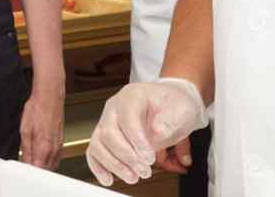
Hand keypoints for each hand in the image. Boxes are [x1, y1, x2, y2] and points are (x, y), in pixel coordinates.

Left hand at [19, 86, 64, 169]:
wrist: (49, 97)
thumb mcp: (25, 130)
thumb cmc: (38, 109)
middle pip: (45, 170)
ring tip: (32, 158)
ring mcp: (58, 146)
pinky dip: (48, 159)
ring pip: (51, 165)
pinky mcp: (60, 142)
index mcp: (43, 148)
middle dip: (36, 169)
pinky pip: (55, 157)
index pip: (37, 170)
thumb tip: (25, 161)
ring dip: (42, 165)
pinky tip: (40, 153)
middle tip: (26, 163)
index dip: (29, 171)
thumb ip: (26, 149)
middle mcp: (53, 150)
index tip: (22, 168)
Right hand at [85, 78, 206, 186]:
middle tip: (144, 170)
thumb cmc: (174, 106)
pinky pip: (95, 151)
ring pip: (98, 144)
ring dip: (114, 164)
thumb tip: (157, 131)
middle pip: (109, 133)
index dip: (136, 140)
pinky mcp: (105, 136)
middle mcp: (115, 108)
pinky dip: (99, 166)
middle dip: (127, 156)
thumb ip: (169, 120)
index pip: (127, 118)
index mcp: (133, 96)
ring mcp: (108, 121)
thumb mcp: (180, 109)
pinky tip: (109, 177)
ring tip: (133, 176)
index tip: (149, 157)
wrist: (172, 106)